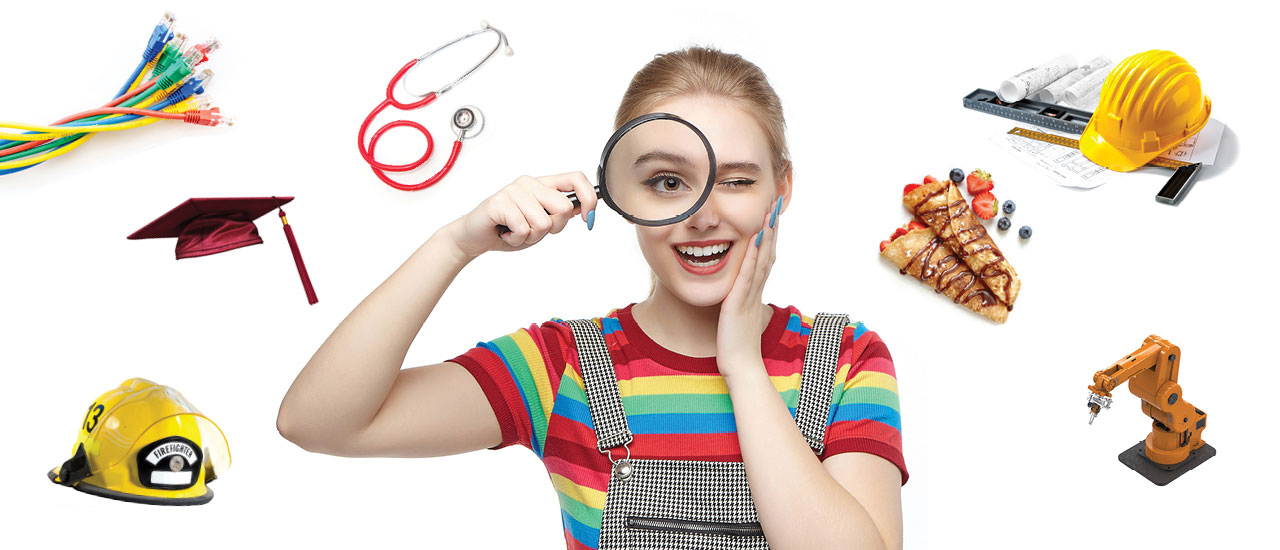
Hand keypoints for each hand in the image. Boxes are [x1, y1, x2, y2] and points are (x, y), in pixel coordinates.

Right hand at [444, 172, 598, 259]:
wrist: (474, 237)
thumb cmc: (507, 229)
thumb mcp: (540, 223)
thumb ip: (558, 214)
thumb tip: (580, 209)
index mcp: (542, 185)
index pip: (576, 179)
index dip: (588, 198)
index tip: (587, 218)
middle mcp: (529, 183)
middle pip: (563, 207)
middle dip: (554, 228)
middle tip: (534, 231)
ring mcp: (514, 191)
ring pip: (544, 223)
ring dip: (531, 237)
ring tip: (516, 232)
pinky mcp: (500, 203)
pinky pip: (524, 229)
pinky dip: (516, 239)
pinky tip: (506, 234)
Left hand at [716, 195, 782, 375]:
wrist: (742, 367)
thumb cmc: (737, 346)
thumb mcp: (739, 318)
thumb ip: (740, 303)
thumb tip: (739, 294)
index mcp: (754, 292)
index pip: (765, 259)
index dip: (770, 237)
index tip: (773, 216)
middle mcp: (755, 290)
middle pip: (768, 253)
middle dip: (772, 228)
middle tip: (777, 205)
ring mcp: (749, 295)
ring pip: (761, 259)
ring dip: (766, 235)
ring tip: (770, 213)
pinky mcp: (739, 301)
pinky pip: (746, 274)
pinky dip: (752, 255)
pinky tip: (754, 239)